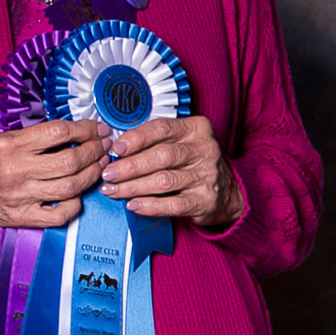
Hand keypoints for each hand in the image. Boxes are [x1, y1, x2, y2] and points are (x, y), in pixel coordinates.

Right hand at [0, 119, 106, 227]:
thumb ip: (26, 126)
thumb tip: (62, 118)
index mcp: (9, 144)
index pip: (58, 132)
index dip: (85, 128)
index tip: (97, 127)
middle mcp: (15, 170)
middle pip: (70, 161)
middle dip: (95, 151)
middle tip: (104, 145)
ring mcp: (20, 196)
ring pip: (70, 187)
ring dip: (92, 175)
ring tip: (99, 165)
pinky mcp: (21, 216)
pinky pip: (59, 215)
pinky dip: (75, 204)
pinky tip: (78, 193)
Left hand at [101, 114, 239, 227]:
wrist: (227, 191)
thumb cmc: (194, 163)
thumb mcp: (182, 142)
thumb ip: (156, 142)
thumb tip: (117, 151)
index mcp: (196, 129)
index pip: (161, 129)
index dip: (136, 138)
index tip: (116, 149)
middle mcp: (204, 150)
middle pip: (161, 156)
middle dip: (130, 166)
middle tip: (108, 174)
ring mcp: (206, 176)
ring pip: (164, 180)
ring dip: (134, 187)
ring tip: (114, 191)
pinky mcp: (205, 200)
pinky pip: (173, 204)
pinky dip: (150, 205)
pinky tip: (134, 205)